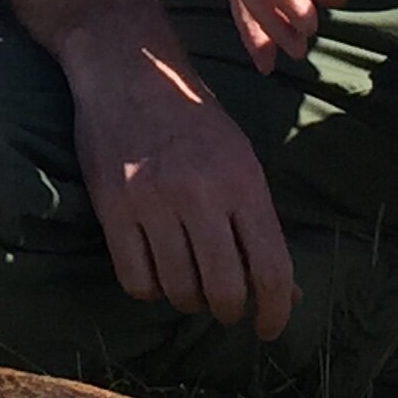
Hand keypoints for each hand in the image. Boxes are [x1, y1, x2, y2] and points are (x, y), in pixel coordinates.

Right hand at [62, 27, 297, 338]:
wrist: (128, 69)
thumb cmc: (193, 118)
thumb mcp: (239, 159)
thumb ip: (260, 224)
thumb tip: (286, 294)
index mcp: (242, 180)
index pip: (270, 269)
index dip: (274, 312)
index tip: (269, 328)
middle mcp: (200, 193)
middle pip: (224, 290)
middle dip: (230, 311)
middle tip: (227, 307)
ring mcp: (152, 201)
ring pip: (179, 290)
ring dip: (188, 300)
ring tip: (189, 284)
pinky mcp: (112, 207)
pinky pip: (136, 280)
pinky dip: (150, 289)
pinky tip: (156, 274)